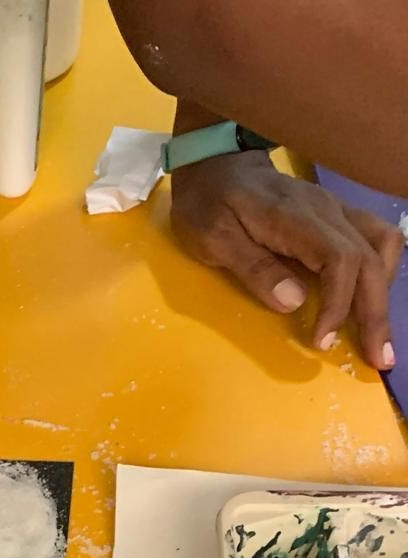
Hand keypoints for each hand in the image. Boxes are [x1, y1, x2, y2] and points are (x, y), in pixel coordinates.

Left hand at [170, 151, 403, 368]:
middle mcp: (326, 211)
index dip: (338, 304)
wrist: (216, 163)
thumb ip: (254, 267)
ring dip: (383, 293)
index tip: (321, 341)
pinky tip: (371, 301)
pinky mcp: (336, 217)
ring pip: (381, 247)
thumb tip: (293, 300)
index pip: (340, 260)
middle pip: (369, 259)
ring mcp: (335, 211)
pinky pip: (373, 241)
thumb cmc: (208, 202)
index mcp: (296, 218)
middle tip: (377, 358)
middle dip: (375, 312)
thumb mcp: (214, 238)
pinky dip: (378, 274)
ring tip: (377, 335)